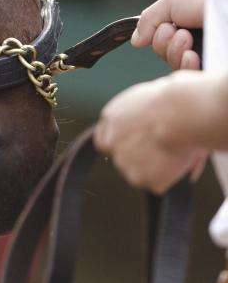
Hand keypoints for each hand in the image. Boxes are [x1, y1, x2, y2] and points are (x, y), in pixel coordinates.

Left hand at [94, 72, 208, 193]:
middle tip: (163, 154)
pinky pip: (156, 183)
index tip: (136, 149)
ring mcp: (123, 161)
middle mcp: (111, 140)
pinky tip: (176, 162)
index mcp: (111, 116)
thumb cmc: (173, 99)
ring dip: (154, 169)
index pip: (104, 139)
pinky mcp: (138, 178)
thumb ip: (140, 118)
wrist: (179, 112)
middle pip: (122, 159)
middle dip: (140, 160)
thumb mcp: (149, 101)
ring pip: (139, 173)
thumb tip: (147, 132)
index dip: (121, 146)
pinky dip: (166, 178)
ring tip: (174, 152)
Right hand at [132, 0, 206, 69]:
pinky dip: (185, 66)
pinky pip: (188, 77)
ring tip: (189, 39)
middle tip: (181, 32)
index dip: (157, 35)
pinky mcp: (211, 72)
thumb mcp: (172, 1)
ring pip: (173, 65)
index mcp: (190, 22)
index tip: (166, 26)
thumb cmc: (209, 0)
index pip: (162, 38)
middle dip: (164, 43)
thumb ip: (149, 19)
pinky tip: (193, 57)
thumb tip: (135, 41)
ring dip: (174, 51)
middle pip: (164, 52)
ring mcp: (207, 56)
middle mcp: (198, 39)